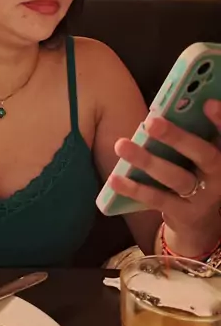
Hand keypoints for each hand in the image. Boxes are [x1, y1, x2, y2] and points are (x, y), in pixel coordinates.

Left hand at [109, 99, 220, 256]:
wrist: (199, 221)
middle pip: (202, 153)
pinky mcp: (184, 214)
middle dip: (177, 137)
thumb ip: (188, 135)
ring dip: (148, 161)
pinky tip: (115, 179)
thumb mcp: (196, 155)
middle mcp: (218, 174)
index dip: (219, 119)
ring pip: (176, 177)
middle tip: (151, 122)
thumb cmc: (193, 174)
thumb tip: (161, 111)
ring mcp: (204, 197)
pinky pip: (158, 199)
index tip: (207, 103)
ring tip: (122, 145)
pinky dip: (135, 189)